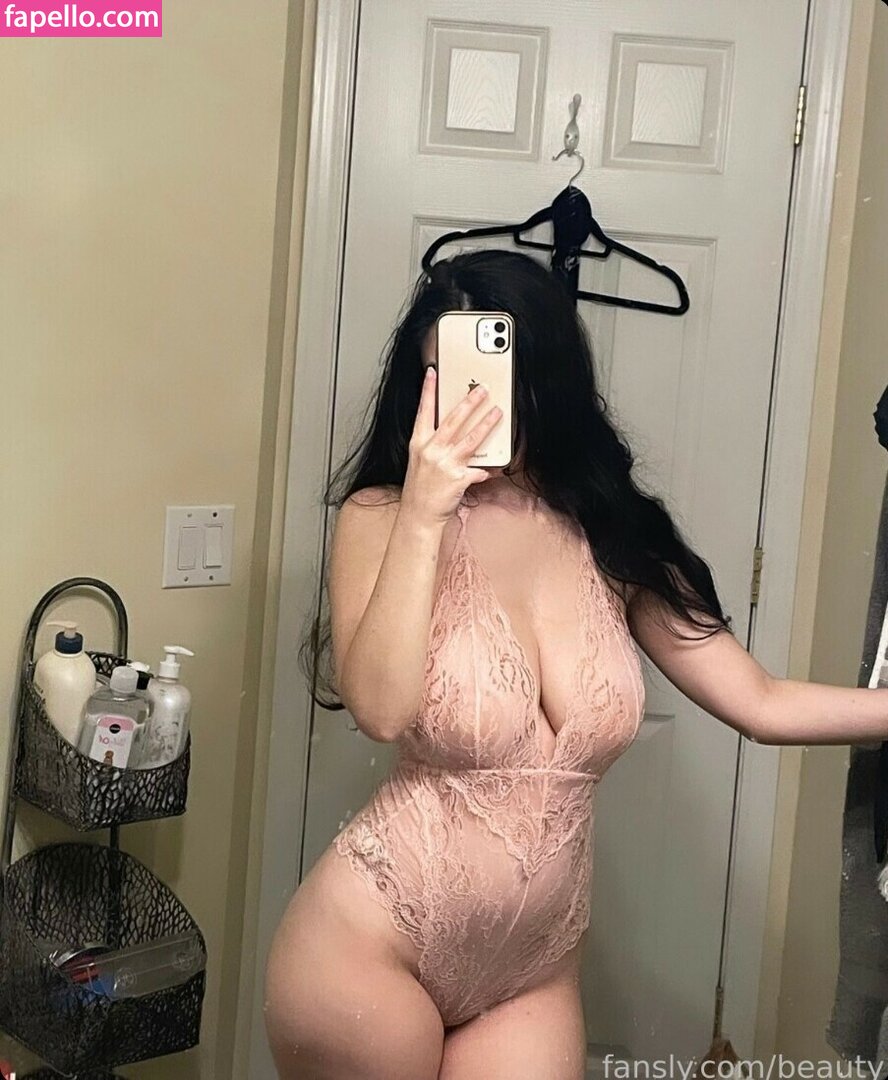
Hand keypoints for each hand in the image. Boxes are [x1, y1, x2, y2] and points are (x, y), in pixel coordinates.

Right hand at [401, 366, 502, 524]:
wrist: (419, 515)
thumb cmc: (420, 489)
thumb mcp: (420, 461)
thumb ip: (435, 445)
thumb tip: (453, 432)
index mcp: (419, 443)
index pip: (423, 411)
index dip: (428, 390)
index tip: (433, 372)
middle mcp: (431, 450)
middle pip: (454, 420)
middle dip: (470, 402)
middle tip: (482, 389)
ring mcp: (445, 464)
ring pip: (471, 438)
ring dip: (486, 424)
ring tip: (497, 412)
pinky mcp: (458, 478)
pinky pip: (479, 470)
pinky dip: (488, 468)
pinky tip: (497, 466)